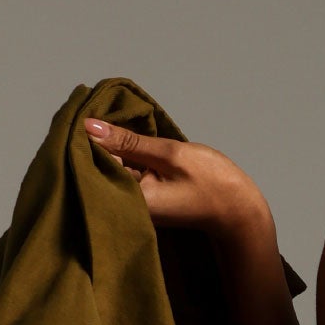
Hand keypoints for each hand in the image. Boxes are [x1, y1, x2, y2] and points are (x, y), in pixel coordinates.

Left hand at [81, 116, 272, 243]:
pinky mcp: (143, 199)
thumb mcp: (169, 155)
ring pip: (110, 169)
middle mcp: (127, 208)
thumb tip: (90, 126)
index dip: (87, 139)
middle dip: (96, 141)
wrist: (237, 210)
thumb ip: (128, 141)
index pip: (92, 165)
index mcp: (130, 202)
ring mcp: (135, 205)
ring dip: (111, 147)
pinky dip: (124, 156)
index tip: (87, 115)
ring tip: (115, 123)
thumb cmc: (211, 184)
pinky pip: (124, 174)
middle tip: (99, 113)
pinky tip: (129, 141)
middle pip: (97, 169)